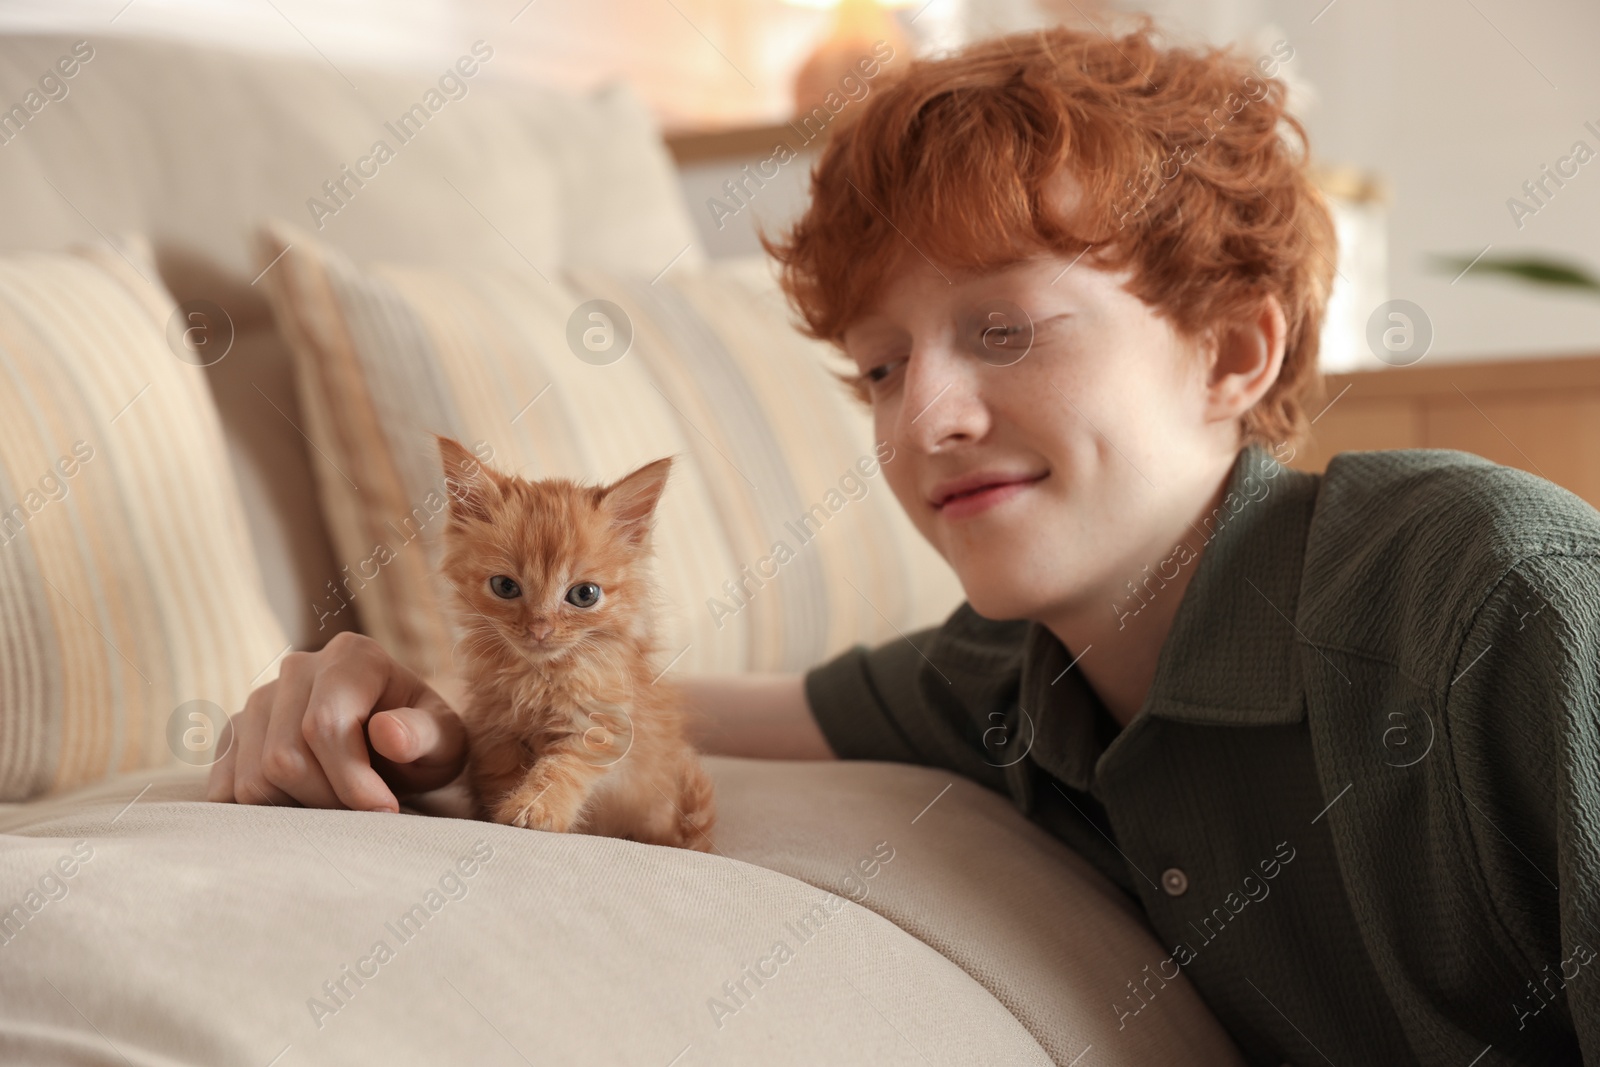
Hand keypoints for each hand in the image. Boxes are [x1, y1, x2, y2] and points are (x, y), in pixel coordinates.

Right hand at [206, 632, 468, 812]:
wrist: (395, 747)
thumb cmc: (422, 744)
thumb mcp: (445, 741)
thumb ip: (424, 735)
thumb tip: (386, 733)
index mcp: (352, 656)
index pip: (324, 725)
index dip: (351, 781)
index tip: (385, 811)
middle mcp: (298, 667)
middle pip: (283, 759)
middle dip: (327, 801)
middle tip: (364, 814)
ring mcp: (260, 698)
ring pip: (252, 780)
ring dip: (297, 811)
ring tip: (338, 805)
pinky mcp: (236, 732)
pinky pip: (225, 790)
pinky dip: (262, 815)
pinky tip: (302, 807)